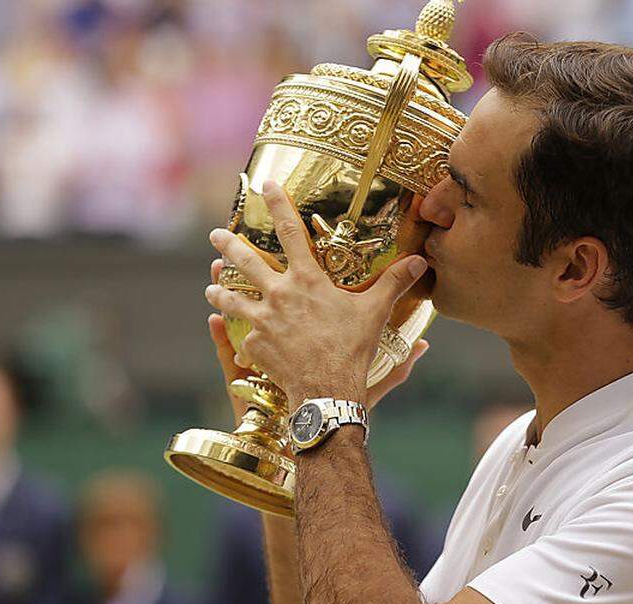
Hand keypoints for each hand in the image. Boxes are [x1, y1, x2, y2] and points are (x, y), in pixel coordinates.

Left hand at [204, 180, 428, 407]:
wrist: (328, 389)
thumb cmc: (353, 348)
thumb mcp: (375, 312)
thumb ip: (395, 283)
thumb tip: (420, 261)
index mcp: (307, 280)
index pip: (290, 231)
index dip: (278, 204)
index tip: (266, 185)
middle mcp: (279, 294)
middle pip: (246, 262)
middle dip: (228, 244)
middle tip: (215, 234)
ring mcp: (263, 320)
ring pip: (232, 299)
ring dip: (220, 290)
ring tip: (212, 286)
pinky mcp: (255, 345)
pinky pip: (244, 336)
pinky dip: (240, 335)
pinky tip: (234, 336)